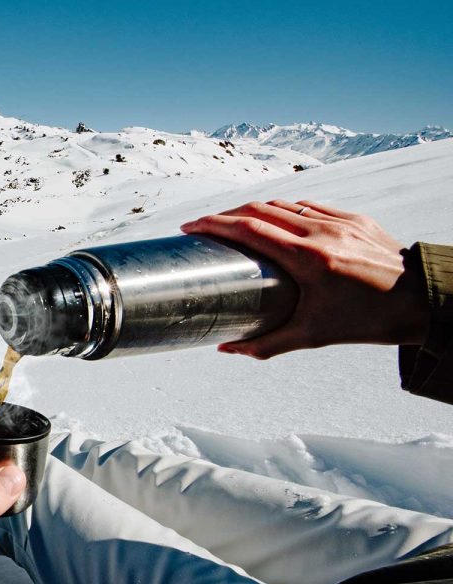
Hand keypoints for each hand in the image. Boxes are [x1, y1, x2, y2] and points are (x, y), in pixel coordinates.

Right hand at [181, 200, 428, 358]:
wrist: (424, 302)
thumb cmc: (368, 321)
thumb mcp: (313, 336)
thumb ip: (266, 344)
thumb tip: (227, 350)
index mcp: (308, 258)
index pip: (249, 229)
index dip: (214, 224)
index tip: (190, 227)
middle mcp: (321, 231)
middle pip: (259, 209)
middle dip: (225, 214)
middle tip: (204, 227)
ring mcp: (340, 221)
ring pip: (284, 203)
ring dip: (253, 209)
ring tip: (235, 224)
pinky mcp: (355, 218)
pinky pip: (310, 206)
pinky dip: (285, 210)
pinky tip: (277, 221)